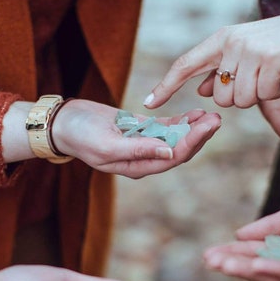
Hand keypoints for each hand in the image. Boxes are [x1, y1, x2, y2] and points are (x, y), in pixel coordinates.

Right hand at [53, 99, 220, 178]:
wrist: (62, 122)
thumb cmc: (80, 134)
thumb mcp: (107, 144)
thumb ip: (138, 149)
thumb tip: (169, 151)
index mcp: (137, 167)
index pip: (172, 157)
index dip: (192, 143)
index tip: (208, 126)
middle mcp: (144, 159)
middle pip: (179, 150)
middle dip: (199, 136)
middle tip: (217, 119)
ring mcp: (142, 144)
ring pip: (175, 138)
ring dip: (193, 128)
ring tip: (211, 115)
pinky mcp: (140, 130)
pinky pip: (165, 128)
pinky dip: (181, 122)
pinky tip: (195, 113)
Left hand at [144, 8, 279, 109]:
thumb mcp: (248, 53)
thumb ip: (225, 70)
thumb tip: (204, 90)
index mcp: (222, 39)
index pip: (186, 64)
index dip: (166, 85)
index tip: (148, 103)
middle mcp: (232, 42)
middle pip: (221, 98)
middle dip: (242, 97)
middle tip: (262, 78)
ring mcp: (250, 50)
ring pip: (241, 101)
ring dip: (261, 95)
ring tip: (275, 74)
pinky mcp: (271, 60)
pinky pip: (264, 96)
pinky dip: (277, 92)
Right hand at [203, 190, 279, 280]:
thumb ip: (273, 225)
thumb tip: (240, 235)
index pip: (256, 253)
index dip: (234, 254)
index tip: (210, 253)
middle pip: (261, 267)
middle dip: (235, 265)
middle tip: (210, 261)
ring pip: (274, 275)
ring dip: (248, 270)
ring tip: (224, 265)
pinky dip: (275, 270)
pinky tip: (256, 266)